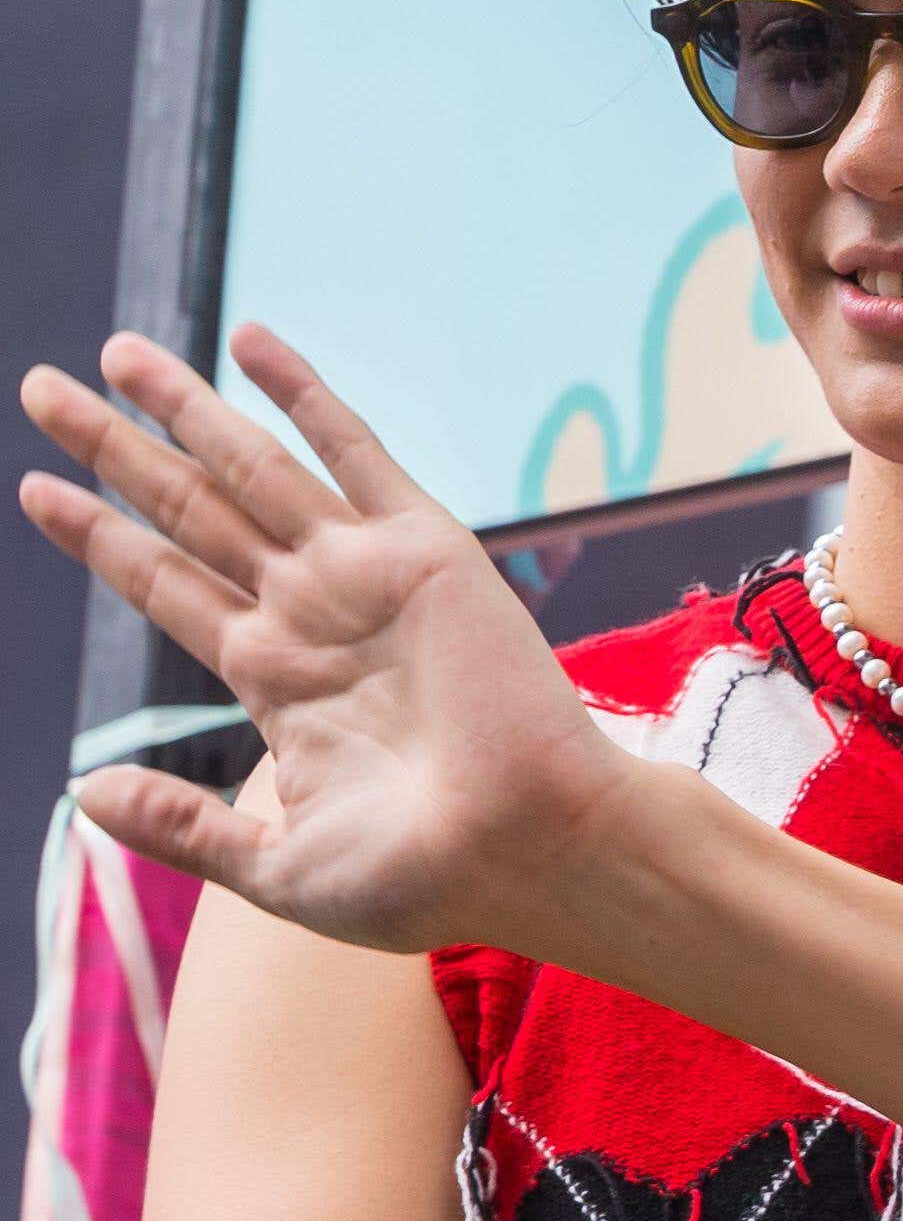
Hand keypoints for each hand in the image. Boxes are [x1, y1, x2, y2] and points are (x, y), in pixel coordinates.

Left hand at [14, 327, 643, 956]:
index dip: (100, 537)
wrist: (535, 850)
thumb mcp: (277, 868)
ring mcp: (364, 576)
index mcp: (279, 682)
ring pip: (248, 470)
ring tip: (108, 353)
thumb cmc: (429, 878)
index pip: (166, 586)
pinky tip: (249, 341)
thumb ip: (183, 827)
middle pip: (187, 511)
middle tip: (41, 389)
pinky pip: (352, 452)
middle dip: (114, 450)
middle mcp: (312, 615)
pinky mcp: (423, 549)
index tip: (38, 490)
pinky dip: (303, 395)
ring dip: (180, 408)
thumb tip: (84, 793)